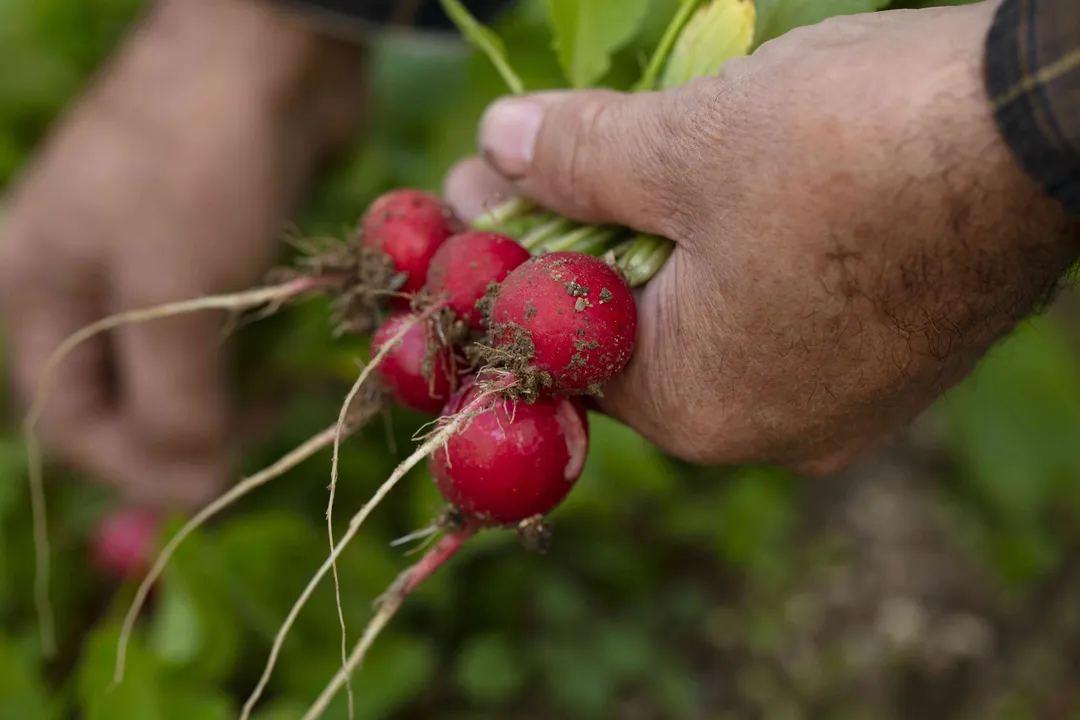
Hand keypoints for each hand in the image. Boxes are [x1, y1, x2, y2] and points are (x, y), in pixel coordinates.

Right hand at [0, 0, 364, 507]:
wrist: (267, 48)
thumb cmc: (201, 166)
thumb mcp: (171, 291)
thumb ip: (171, 399)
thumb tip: (189, 487)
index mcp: (29, 287)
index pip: (64, 420)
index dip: (132, 470)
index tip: (210, 493)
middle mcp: (72, 277)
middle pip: (111, 396)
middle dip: (170, 439)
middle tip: (239, 462)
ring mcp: (138, 256)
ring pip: (164, 364)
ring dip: (207, 405)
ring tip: (261, 423)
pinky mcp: (201, 241)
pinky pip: (206, 326)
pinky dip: (233, 361)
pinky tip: (273, 378)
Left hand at [444, 1, 1079, 473]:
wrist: (1050, 130)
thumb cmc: (857, 148)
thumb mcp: (688, 145)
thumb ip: (578, 163)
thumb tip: (497, 152)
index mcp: (705, 405)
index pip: (566, 351)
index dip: (506, 270)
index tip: (468, 207)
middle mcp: (772, 426)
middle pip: (633, 334)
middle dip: (569, 247)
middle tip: (514, 169)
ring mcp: (840, 394)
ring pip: (707, 316)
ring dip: (646, 239)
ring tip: (596, 159)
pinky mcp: (890, 350)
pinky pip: (775, 306)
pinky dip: (725, 250)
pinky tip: (702, 184)